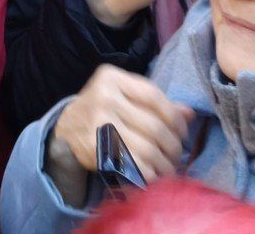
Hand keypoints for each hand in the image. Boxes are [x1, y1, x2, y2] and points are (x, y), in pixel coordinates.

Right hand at [48, 65, 193, 189]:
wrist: (65, 131)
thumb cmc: (102, 110)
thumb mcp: (124, 96)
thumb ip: (155, 103)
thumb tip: (189, 113)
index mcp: (111, 78)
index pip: (154, 96)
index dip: (175, 117)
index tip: (182, 133)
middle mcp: (103, 97)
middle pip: (154, 126)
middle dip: (173, 146)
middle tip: (176, 155)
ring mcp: (98, 124)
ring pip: (147, 150)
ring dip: (164, 165)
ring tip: (168, 168)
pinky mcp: (95, 150)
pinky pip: (134, 167)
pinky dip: (149, 175)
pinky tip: (154, 176)